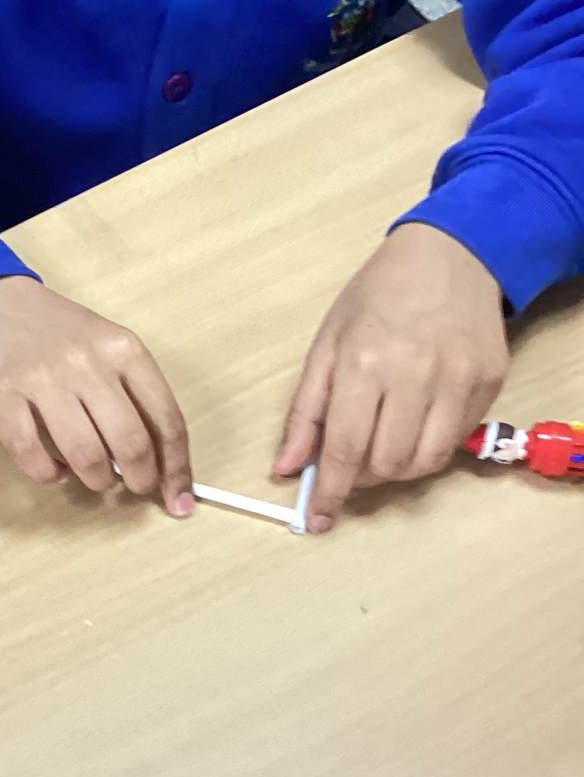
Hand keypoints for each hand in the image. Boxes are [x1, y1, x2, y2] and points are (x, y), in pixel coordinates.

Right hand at [0, 277, 193, 514]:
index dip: (176, 468)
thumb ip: (132, 394)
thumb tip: (156, 462)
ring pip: (84, 453)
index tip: (179, 499)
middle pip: (129, 442)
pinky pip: (30, 454)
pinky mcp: (1, 395)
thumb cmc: (60, 332)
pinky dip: (47, 474)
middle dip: (140, 480)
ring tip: (95, 478)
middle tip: (134, 488)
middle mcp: (87, 362)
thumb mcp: (108, 346)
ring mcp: (41, 379)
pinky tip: (53, 469)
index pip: (166, 419)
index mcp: (124, 349)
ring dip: (96, 480)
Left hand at [275, 224, 507, 531]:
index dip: (330, 491)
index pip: (345, 448)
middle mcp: (416, 375)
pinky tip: (414, 422)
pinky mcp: (490, 383)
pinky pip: (456, 439)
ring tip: (380, 447)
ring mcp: (459, 380)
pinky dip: (429, 447)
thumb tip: (287, 468)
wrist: (449, 257)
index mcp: (364, 364)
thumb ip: (305, 412)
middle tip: (349, 466)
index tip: (317, 519)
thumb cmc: (376, 299)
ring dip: (396, 470)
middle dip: (361, 478)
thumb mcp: (326, 346)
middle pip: (387, 463)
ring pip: (426, 462)